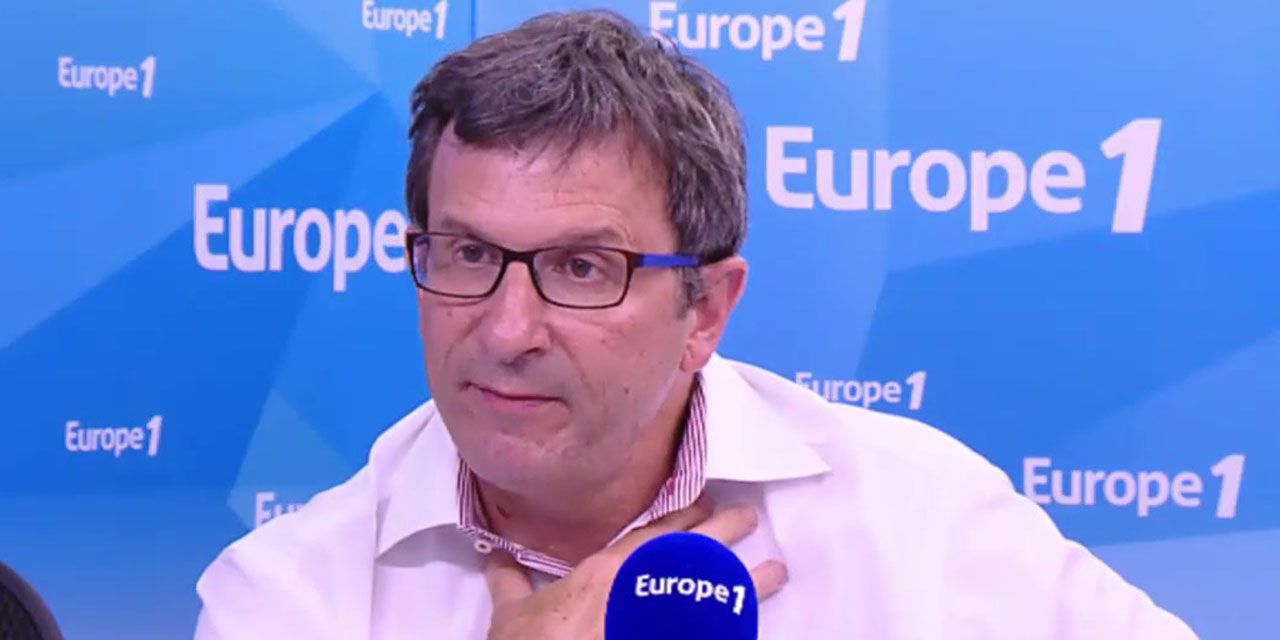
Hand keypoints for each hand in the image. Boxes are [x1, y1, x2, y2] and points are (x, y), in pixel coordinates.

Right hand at [483, 498, 787, 639]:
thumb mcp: (512, 615)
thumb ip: (509, 582)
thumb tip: (494, 556)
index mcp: (605, 575)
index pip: (652, 535)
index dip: (680, 517)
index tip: (703, 502)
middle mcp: (640, 594)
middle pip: (692, 556)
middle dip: (723, 534)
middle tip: (749, 516)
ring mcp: (662, 628)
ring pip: (714, 598)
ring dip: (747, 584)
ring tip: (776, 572)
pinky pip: (711, 637)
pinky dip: (732, 631)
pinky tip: (754, 626)